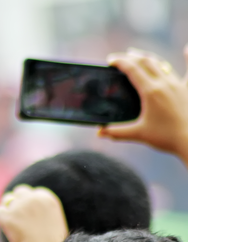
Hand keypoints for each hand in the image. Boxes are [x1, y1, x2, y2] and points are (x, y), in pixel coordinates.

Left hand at [0, 185, 67, 241]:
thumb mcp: (54, 222)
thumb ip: (43, 211)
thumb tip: (28, 211)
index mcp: (47, 198)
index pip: (34, 192)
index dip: (29, 201)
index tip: (27, 212)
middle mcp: (33, 198)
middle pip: (20, 192)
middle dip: (17, 201)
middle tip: (15, 215)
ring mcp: (19, 205)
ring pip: (6, 199)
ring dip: (7, 208)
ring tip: (11, 222)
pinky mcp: (7, 215)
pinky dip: (0, 218)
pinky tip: (6, 227)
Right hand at [98, 47, 187, 165]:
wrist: (192, 142)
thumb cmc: (166, 137)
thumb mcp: (138, 134)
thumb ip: (116, 132)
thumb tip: (100, 132)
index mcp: (151, 91)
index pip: (132, 69)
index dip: (119, 62)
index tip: (110, 60)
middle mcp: (165, 83)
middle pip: (145, 61)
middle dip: (130, 57)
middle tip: (120, 58)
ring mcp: (178, 84)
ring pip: (161, 63)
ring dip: (147, 57)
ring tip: (137, 55)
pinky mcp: (189, 89)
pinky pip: (191, 68)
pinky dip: (189, 57)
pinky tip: (188, 48)